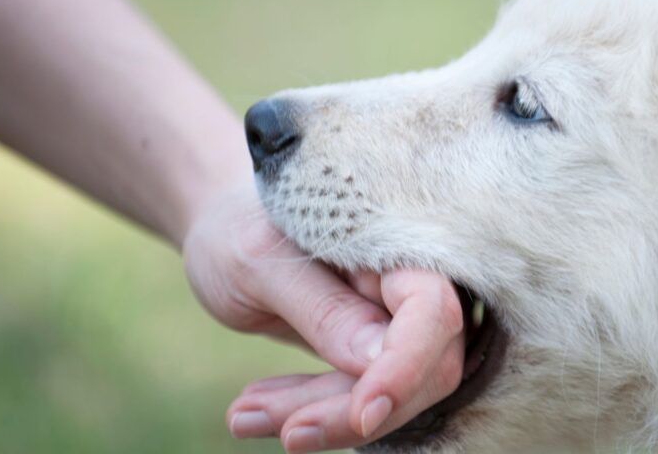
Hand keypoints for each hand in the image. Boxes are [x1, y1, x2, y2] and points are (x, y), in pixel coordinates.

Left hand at [182, 186, 465, 450]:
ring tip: (241, 415)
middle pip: (421, 366)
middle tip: (274, 427)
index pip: (431, 311)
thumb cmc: (238, 228)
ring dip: (322, 415)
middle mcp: (408, 281)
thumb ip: (323, 309)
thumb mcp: (260, 263)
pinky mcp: (373, 350)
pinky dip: (310, 409)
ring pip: (391, 392)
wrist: (226, 229)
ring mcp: (395, 318)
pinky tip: (253, 408)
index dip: (406, 367)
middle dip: (350, 406)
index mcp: (393, 243)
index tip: (362, 414)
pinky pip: (359, 393)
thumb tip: (378, 363)